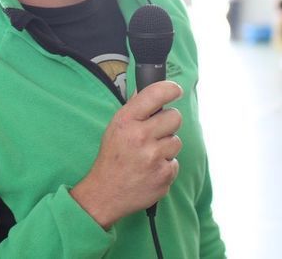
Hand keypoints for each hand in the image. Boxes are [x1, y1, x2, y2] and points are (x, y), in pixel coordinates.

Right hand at [70, 81, 183, 228]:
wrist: (105, 193)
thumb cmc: (111, 158)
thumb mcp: (115, 127)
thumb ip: (134, 109)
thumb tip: (147, 89)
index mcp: (126, 121)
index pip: (155, 94)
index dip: (170, 89)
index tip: (176, 90)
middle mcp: (140, 136)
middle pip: (174, 117)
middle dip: (168, 123)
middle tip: (156, 131)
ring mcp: (153, 157)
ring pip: (176, 141)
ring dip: (166, 147)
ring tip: (149, 154)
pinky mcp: (164, 175)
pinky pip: (175, 162)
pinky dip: (166, 165)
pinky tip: (151, 169)